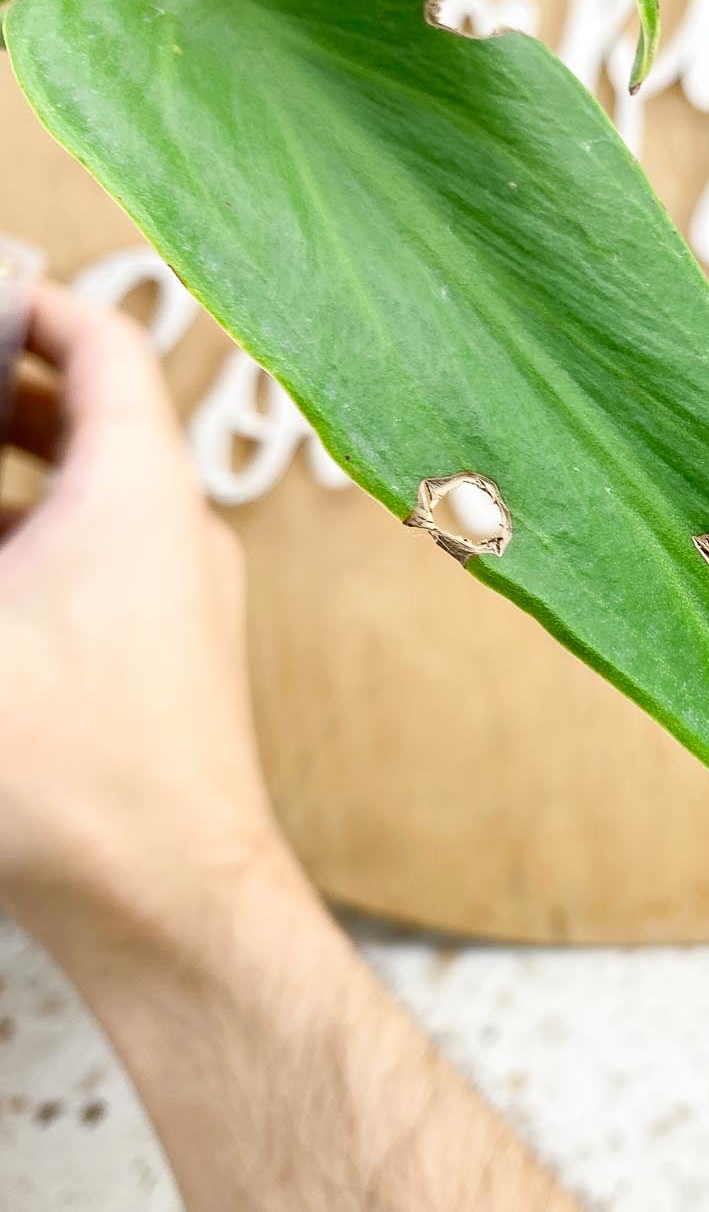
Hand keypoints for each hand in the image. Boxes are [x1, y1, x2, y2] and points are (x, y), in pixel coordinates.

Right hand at [0, 281, 284, 983]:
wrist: (173, 906)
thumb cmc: (77, 778)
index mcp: (140, 493)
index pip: (106, 347)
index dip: (34, 305)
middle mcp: (182, 535)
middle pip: (96, 419)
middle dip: (6, 394)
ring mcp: (186, 603)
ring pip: (95, 501)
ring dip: (15, 477)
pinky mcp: (171, 667)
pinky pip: (102, 570)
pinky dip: (35, 548)